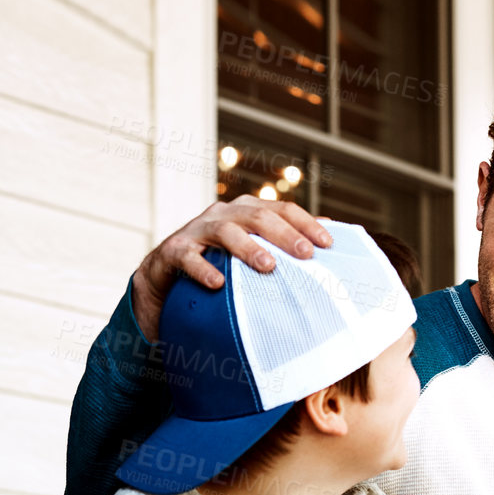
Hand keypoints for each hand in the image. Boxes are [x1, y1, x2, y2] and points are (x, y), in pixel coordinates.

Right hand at [130, 196, 332, 338]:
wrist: (163, 282)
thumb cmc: (217, 268)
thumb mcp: (250, 255)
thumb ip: (282, 243)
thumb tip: (330, 231)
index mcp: (245, 212)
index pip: (281, 210)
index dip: (306, 223)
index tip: (329, 245)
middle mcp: (222, 214)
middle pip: (257, 216)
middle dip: (285, 234)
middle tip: (307, 255)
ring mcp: (195, 231)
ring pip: (225, 230)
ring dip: (248, 247)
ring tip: (268, 266)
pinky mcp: (171, 252)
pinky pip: (187, 257)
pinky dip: (202, 269)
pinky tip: (218, 284)